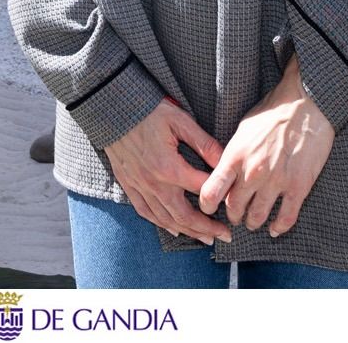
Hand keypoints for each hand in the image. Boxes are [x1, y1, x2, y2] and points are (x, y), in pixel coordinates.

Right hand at [102, 100, 230, 245]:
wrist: (113, 110)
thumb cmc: (149, 112)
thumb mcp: (181, 121)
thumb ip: (204, 144)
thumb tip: (226, 161)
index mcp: (170, 168)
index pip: (202, 190)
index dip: (220, 197)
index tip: (234, 202)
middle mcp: (154, 183)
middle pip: (185, 215)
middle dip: (207, 228)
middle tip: (225, 235)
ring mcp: (140, 187)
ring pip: (166, 219)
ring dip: (188, 231)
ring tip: (206, 238)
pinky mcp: (129, 185)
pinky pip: (145, 212)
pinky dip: (161, 224)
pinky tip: (173, 229)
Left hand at [198, 59, 333, 238]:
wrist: (306, 104)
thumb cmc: (273, 112)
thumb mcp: (242, 129)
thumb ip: (233, 154)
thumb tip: (225, 171)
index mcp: (235, 156)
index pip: (211, 191)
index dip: (206, 205)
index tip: (208, 208)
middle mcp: (252, 172)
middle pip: (234, 208)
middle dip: (233, 215)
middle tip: (236, 215)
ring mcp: (276, 181)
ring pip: (258, 217)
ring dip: (254, 222)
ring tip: (254, 221)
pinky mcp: (298, 186)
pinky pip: (286, 217)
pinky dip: (279, 227)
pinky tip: (275, 229)